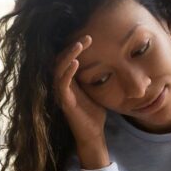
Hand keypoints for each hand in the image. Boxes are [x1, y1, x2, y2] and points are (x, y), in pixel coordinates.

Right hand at [54, 35, 108, 168]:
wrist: (93, 133)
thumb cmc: (94, 112)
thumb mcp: (97, 89)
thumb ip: (98, 75)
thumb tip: (112, 59)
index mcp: (69, 80)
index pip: (67, 58)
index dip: (76, 47)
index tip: (90, 37)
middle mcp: (62, 84)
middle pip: (60, 60)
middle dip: (72, 46)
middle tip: (87, 37)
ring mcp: (61, 92)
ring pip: (58, 69)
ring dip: (68, 55)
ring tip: (79, 45)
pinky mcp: (64, 101)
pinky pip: (62, 83)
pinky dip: (67, 71)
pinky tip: (75, 63)